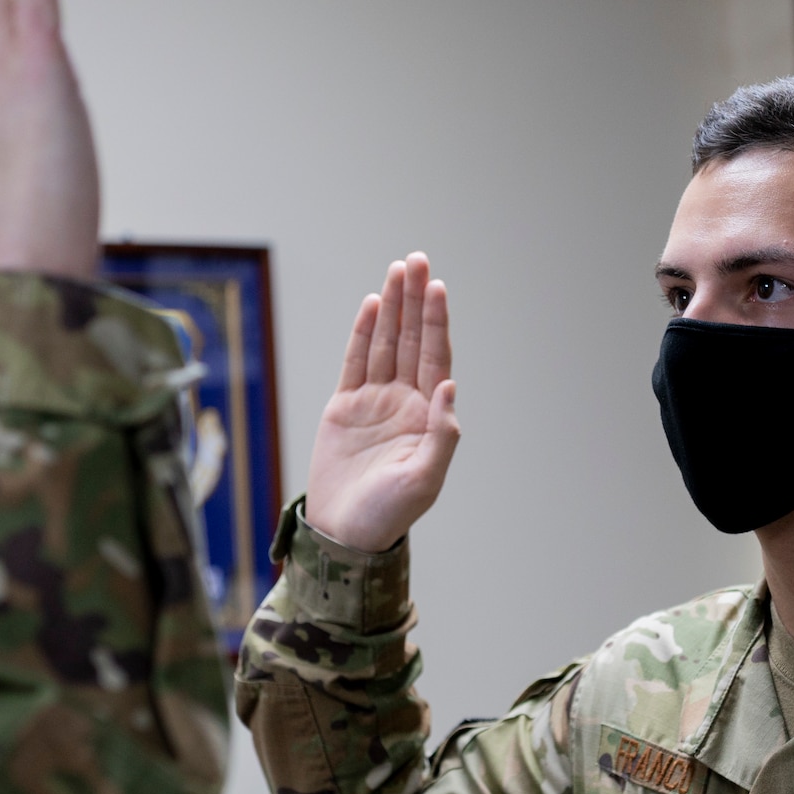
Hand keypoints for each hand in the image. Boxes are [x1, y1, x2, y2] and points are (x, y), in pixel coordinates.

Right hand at [304, 253, 459, 552]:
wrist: (344, 533)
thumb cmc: (389, 514)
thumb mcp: (425, 479)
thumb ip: (442, 434)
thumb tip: (448, 385)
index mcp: (428, 416)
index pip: (435, 358)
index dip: (436, 322)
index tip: (436, 287)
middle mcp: (404, 402)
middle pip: (412, 340)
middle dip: (415, 301)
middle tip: (417, 260)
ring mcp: (374, 402)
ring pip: (385, 344)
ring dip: (392, 307)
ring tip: (397, 270)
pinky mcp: (345, 407)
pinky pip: (356, 362)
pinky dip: (364, 332)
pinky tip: (372, 304)